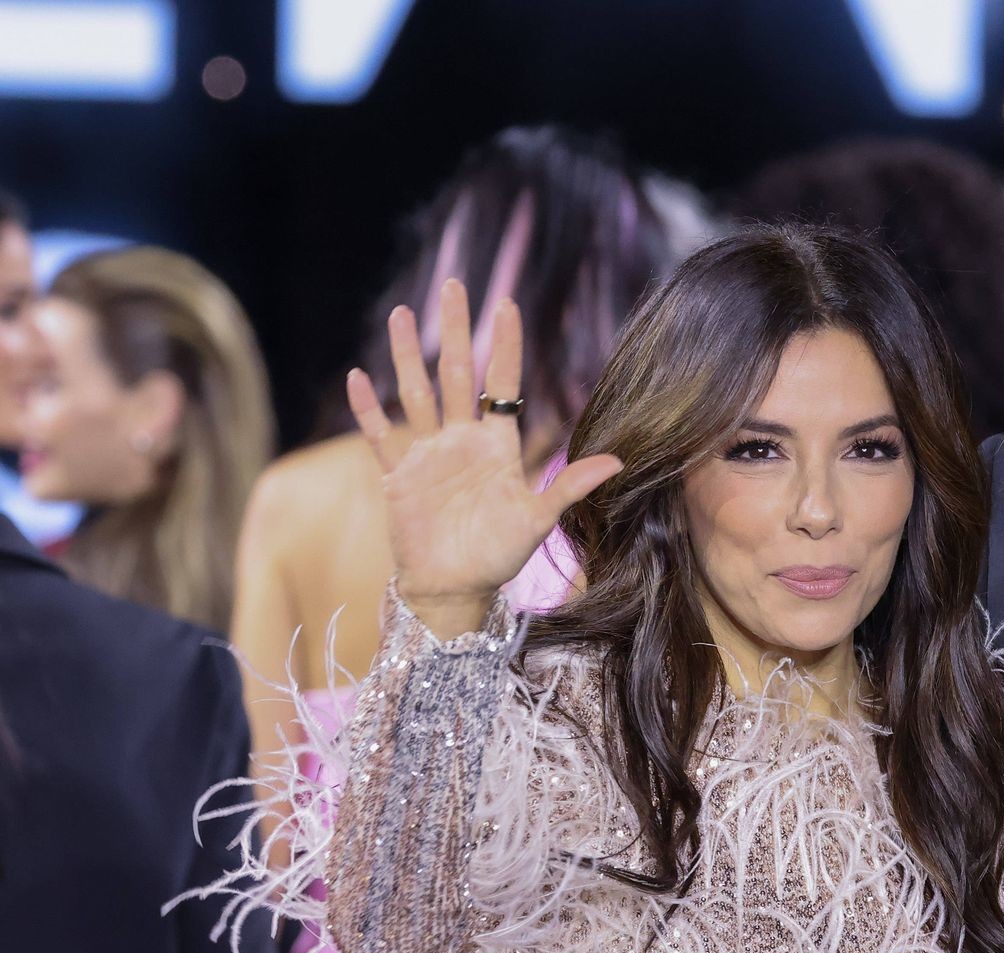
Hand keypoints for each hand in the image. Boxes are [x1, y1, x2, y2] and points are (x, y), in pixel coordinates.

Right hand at [347, 279, 620, 634]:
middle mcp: (461, 440)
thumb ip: (569, 487)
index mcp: (496, 445)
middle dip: (454, 330)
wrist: (455, 589)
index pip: (501, 385)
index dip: (504, 347)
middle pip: (456, 374)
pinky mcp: (398, 475)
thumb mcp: (538, 520)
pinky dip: (368, 409)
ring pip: (416, 393)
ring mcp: (427, 454)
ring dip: (406, 355)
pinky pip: (381, 436)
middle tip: (455, 285)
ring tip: (402, 312)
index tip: (506, 305)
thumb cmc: (498, 556)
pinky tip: (358, 377)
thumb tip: (618, 462)